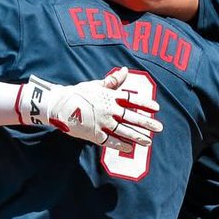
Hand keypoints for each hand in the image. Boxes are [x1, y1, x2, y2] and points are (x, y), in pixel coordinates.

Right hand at [15, 67, 162, 150]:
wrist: (59, 105)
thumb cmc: (77, 93)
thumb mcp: (96, 85)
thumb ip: (112, 81)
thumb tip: (126, 70)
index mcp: (110, 97)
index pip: (132, 100)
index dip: (145, 104)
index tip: (156, 108)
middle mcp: (109, 110)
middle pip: (131, 117)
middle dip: (147, 123)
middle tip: (159, 127)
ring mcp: (102, 123)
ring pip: (123, 131)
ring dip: (137, 136)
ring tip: (148, 141)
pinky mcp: (94, 134)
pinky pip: (109, 141)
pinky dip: (119, 145)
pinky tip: (129, 148)